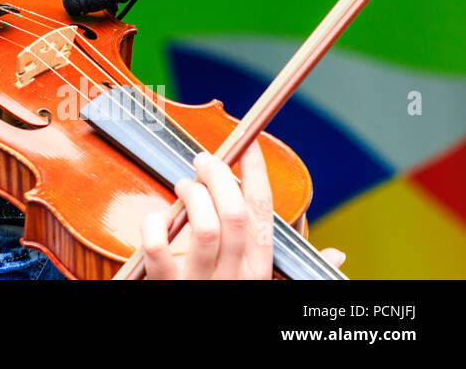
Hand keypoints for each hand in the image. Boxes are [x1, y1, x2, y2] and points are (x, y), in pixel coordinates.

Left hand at [140, 139, 346, 278]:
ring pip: (205, 227)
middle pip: (235, 215)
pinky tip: (156, 218)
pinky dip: (154, 226)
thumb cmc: (227, 297)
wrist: (194, 351)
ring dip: (191, 196)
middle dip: (219, 177)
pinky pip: (158, 251)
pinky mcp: (167, 288)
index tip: (249, 145)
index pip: (263, 213)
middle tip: (204, 160)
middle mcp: (236, 276)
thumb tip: (339, 254)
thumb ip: (296, 270)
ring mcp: (201, 283)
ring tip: (183, 186)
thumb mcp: (264, 286)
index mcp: (259, 269)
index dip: (256, 174)